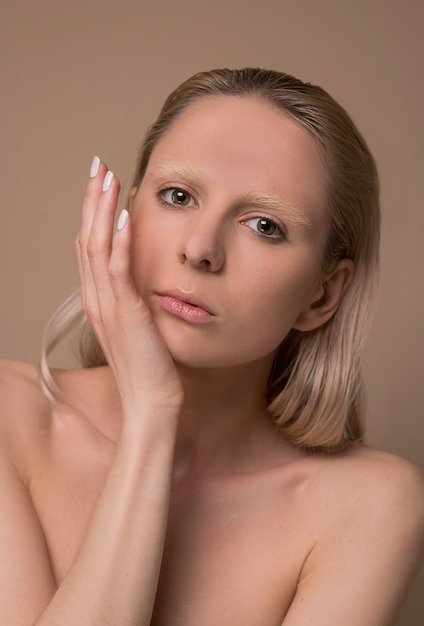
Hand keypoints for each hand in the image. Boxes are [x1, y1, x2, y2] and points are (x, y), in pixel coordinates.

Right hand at [75, 157, 183, 420]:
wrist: (151, 401)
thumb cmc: (149, 365)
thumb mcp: (138, 325)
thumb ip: (134, 299)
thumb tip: (143, 279)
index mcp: (99, 300)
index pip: (89, 247)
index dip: (93, 213)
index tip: (102, 184)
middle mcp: (97, 298)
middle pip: (86, 238)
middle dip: (92, 200)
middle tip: (98, 167)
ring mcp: (108, 306)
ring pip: (96, 247)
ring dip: (102, 210)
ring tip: (108, 177)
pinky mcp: (126, 314)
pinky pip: (118, 271)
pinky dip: (119, 241)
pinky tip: (125, 216)